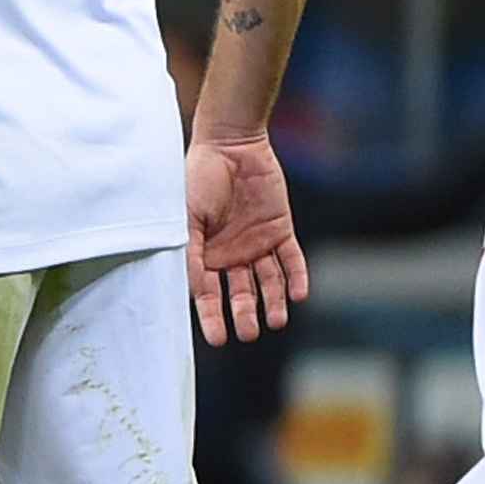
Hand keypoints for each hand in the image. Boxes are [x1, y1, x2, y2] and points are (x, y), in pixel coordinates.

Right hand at [186, 129, 307, 345]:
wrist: (229, 144)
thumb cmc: (198, 178)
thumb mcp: (186, 218)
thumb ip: (191, 253)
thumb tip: (193, 291)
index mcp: (206, 254)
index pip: (209, 295)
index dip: (212, 318)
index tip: (217, 339)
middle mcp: (232, 254)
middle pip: (241, 294)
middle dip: (245, 315)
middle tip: (248, 333)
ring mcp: (258, 243)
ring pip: (268, 282)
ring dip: (273, 302)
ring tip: (276, 321)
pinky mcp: (280, 229)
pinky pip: (291, 260)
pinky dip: (296, 277)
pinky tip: (298, 295)